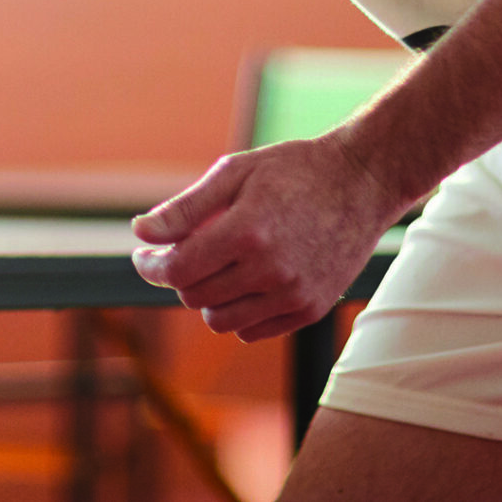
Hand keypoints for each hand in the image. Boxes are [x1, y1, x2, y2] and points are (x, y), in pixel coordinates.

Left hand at [129, 134, 403, 342]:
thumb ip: (184, 208)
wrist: (360, 183)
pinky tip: (242, 282)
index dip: (151, 266)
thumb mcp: (234, 172)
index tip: (143, 256)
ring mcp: (294, 295)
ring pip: (221, 321)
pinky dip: (238, 312)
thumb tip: (141, 232)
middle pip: (194, 297)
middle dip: (178, 276)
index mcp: (246, 231)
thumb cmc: (292, 171)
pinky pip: (252, 330)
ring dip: (206, 298)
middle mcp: (271, 270)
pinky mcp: (311, 310)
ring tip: (215, 266)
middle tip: (181, 252)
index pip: (178, 270)